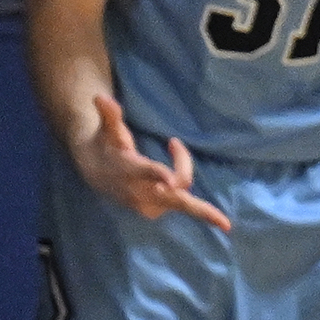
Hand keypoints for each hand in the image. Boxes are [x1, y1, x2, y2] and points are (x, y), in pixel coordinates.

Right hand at [75, 93, 229, 229]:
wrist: (95, 173)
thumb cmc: (107, 145)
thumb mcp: (107, 129)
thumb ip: (110, 115)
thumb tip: (100, 96)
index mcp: (128, 170)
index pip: (144, 172)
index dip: (157, 174)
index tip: (169, 179)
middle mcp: (140, 193)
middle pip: (175, 200)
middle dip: (200, 211)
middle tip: (224, 223)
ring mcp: (149, 205)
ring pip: (182, 194)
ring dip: (184, 168)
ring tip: (174, 145)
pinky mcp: (155, 211)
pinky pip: (180, 197)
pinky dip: (181, 180)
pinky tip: (175, 164)